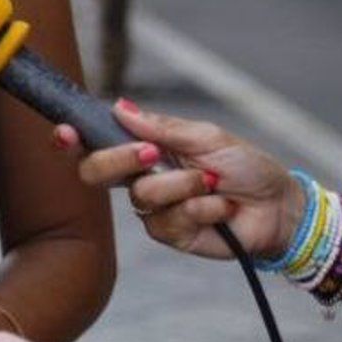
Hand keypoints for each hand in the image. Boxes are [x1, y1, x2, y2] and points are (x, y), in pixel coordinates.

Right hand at [54, 101, 299, 260]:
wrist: (279, 207)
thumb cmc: (247, 167)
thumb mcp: (207, 136)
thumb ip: (161, 126)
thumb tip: (119, 106)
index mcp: (145, 150)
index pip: (98, 144)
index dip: (73, 140)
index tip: (62, 133)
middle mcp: (141, 179)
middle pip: (97, 172)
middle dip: (120, 159)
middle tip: (152, 153)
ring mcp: (153, 209)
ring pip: (142, 195)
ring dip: (185, 186)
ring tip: (214, 185)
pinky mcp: (169, 234)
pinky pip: (167, 220)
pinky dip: (201, 208)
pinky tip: (220, 209)